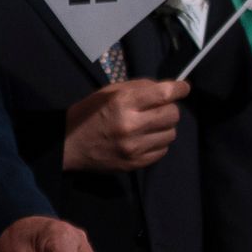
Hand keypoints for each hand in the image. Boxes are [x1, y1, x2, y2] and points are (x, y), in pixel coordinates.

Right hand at [61, 77, 186, 174]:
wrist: (68, 145)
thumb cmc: (88, 113)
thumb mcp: (108, 92)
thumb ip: (138, 88)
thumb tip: (167, 88)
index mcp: (122, 102)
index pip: (164, 94)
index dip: (179, 89)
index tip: (183, 88)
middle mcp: (131, 125)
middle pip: (172, 115)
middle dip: (169, 108)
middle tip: (159, 109)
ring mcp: (134, 147)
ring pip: (171, 134)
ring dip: (164, 127)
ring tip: (150, 125)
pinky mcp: (135, 163)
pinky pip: (162, 150)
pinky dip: (158, 142)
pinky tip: (145, 139)